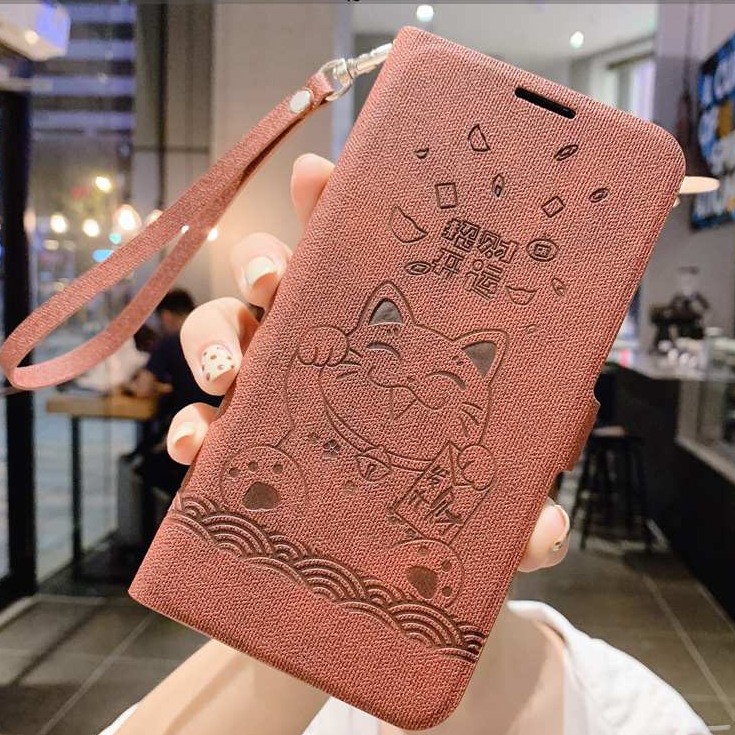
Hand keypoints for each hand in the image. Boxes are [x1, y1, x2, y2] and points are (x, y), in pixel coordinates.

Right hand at [166, 152, 570, 572]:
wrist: (398, 558)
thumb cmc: (447, 494)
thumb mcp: (490, 493)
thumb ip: (519, 507)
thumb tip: (547, 527)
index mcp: (381, 326)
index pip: (352, 247)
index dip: (329, 203)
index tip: (315, 176)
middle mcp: (322, 339)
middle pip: (275, 273)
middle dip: (264, 260)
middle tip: (274, 282)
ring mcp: (274, 386)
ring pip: (222, 330)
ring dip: (214, 339)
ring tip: (230, 375)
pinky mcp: (241, 439)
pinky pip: (196, 419)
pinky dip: (187, 427)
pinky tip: (197, 448)